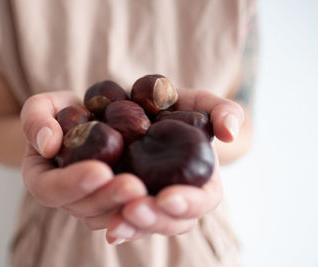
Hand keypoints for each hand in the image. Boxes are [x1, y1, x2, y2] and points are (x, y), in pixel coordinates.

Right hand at [20, 92, 146, 229]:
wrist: (89, 120)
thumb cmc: (62, 112)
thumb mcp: (43, 106)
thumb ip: (35, 119)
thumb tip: (48, 145)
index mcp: (42, 179)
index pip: (50, 189)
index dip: (74, 183)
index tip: (100, 170)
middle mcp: (67, 199)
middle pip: (83, 209)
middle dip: (108, 199)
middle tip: (134, 187)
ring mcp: (92, 204)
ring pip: (108, 218)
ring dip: (128, 209)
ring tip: (149, 194)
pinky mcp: (116, 202)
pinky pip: (128, 214)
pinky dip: (142, 211)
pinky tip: (160, 201)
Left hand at [105, 89, 243, 244]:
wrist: (133, 107)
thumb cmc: (171, 105)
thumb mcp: (198, 102)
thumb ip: (222, 111)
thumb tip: (229, 133)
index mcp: (200, 178)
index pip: (204, 199)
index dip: (189, 202)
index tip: (167, 197)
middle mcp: (175, 196)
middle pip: (174, 222)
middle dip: (156, 219)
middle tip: (135, 209)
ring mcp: (150, 201)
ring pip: (145, 227)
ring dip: (131, 228)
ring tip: (116, 224)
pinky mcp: (124, 201)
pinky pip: (119, 220)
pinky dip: (112, 224)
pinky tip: (106, 229)